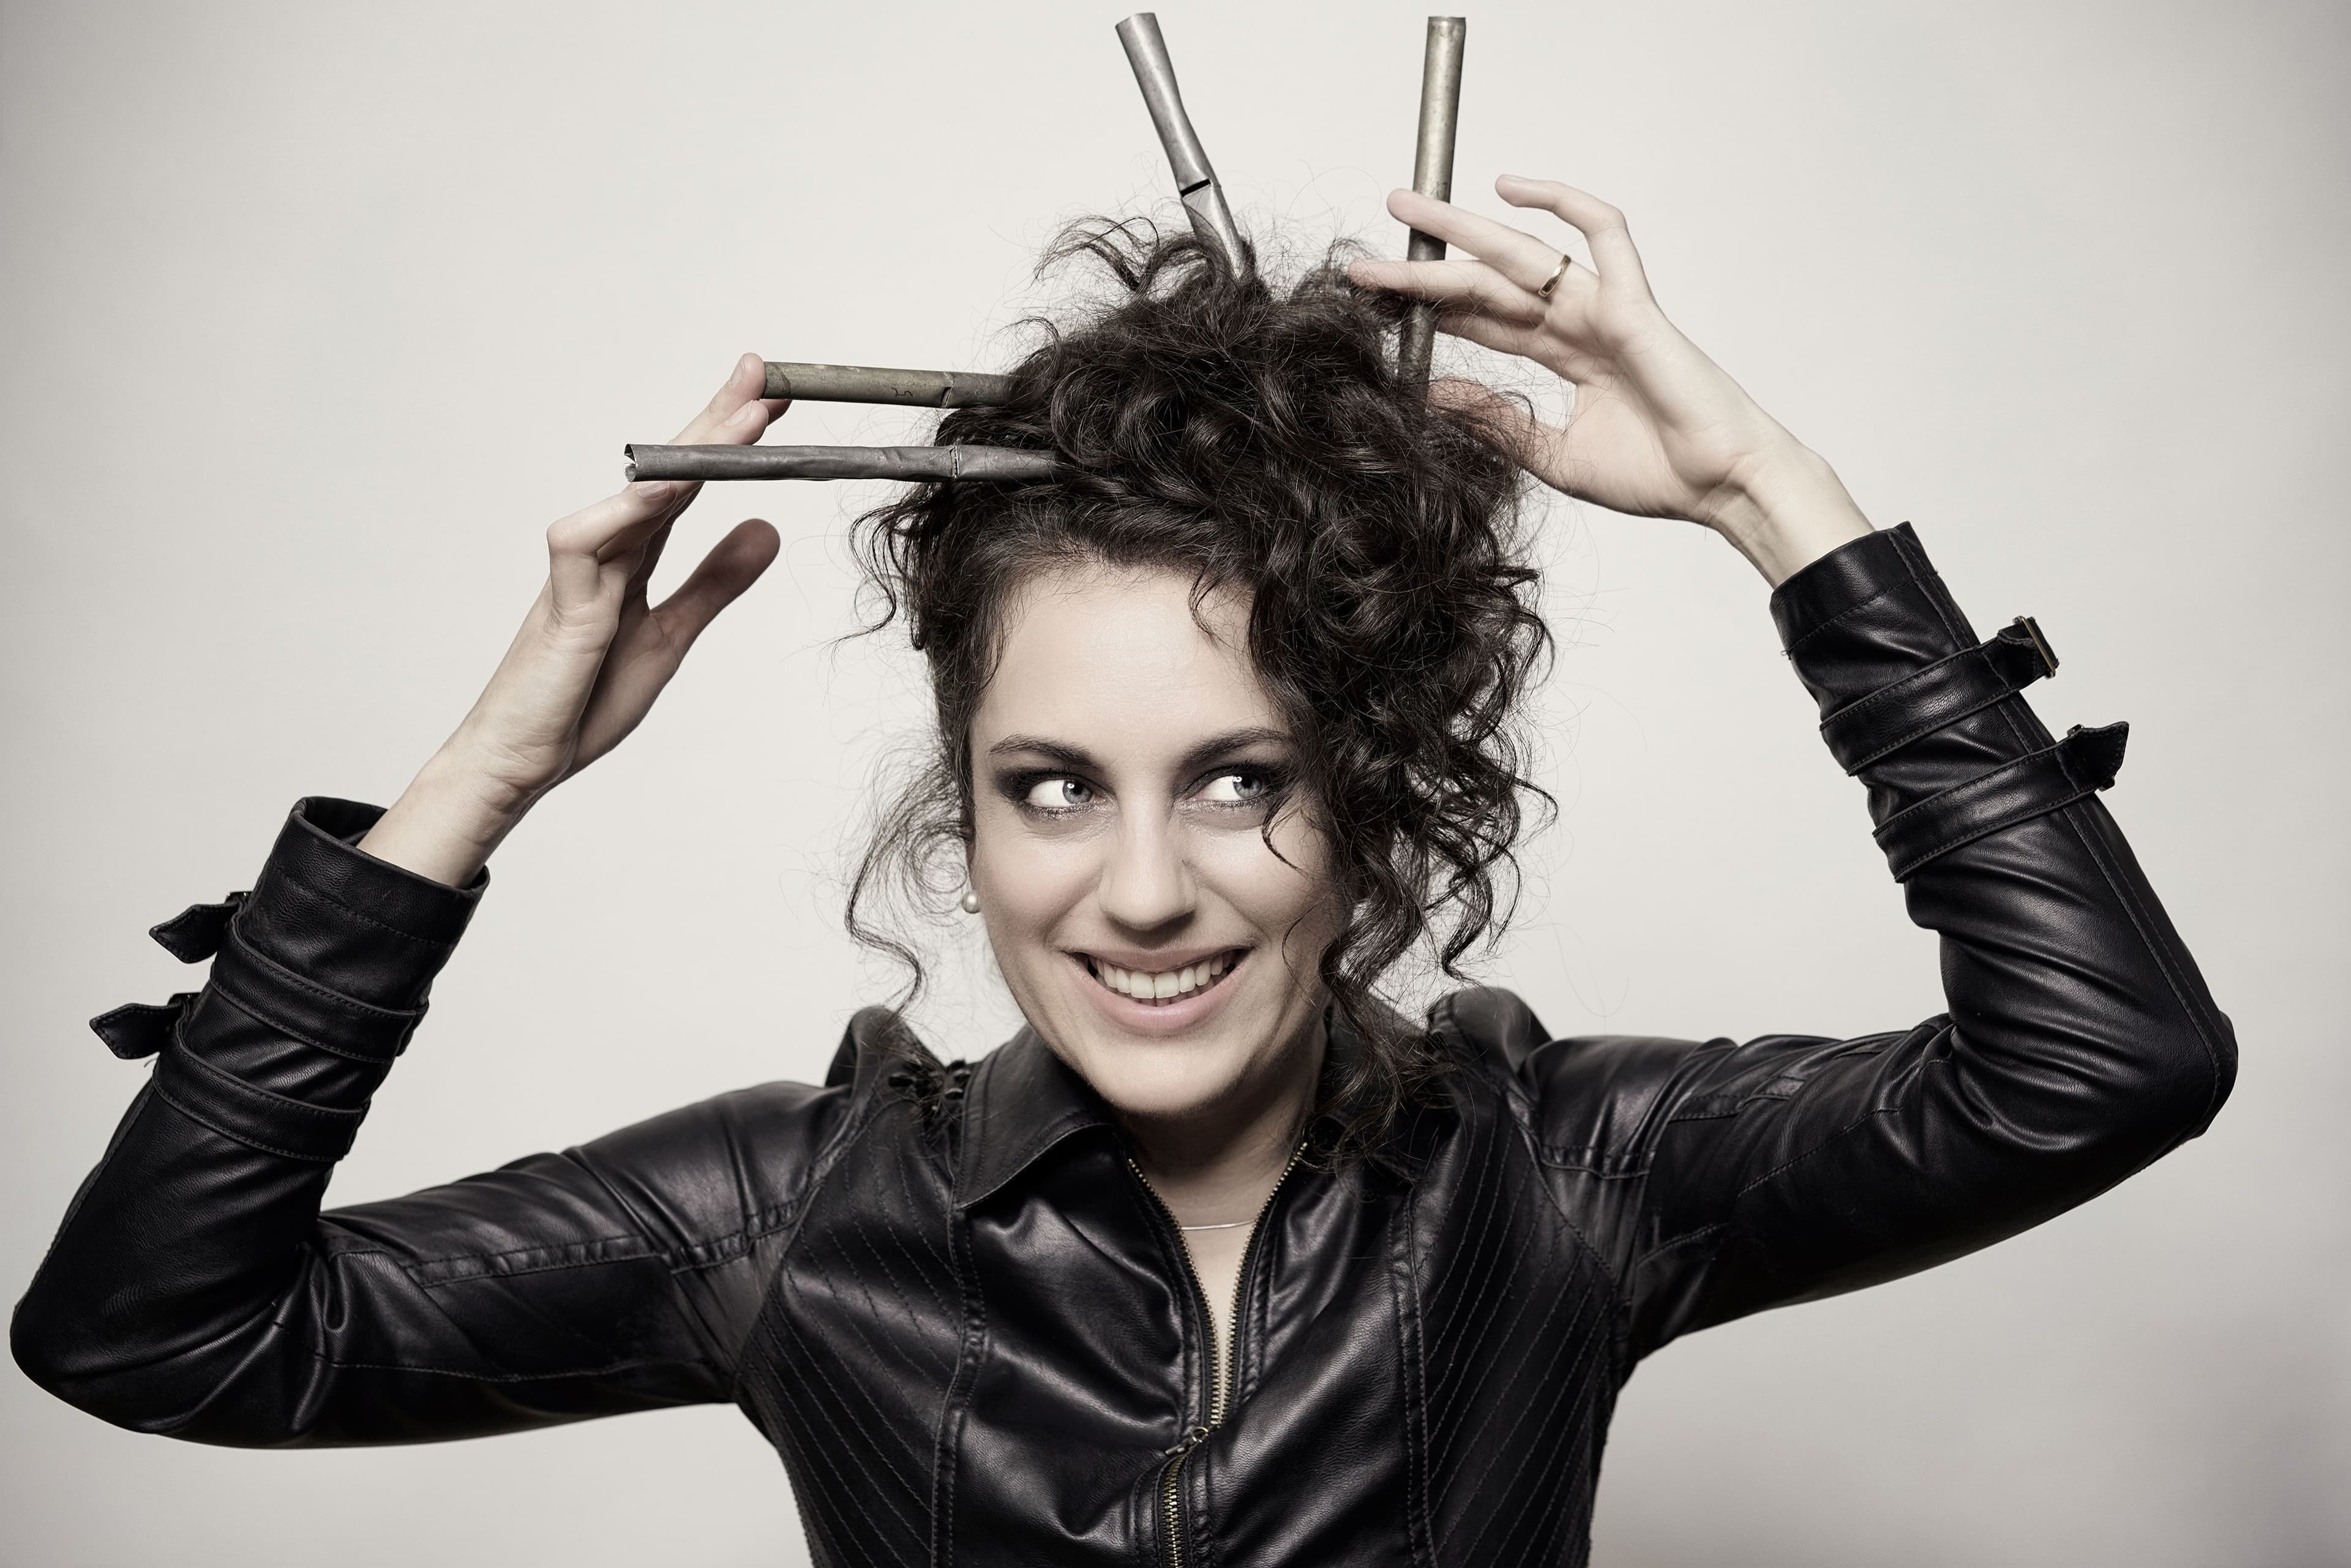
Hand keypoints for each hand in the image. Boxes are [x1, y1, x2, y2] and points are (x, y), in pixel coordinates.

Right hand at [358, 354, 786, 884]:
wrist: (522, 761)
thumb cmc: (581, 700)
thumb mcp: (670, 637)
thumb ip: (714, 584)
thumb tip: (768, 528)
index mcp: (631, 557)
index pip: (685, 482)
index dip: (726, 439)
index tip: (771, 398)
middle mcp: (604, 548)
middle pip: (665, 470)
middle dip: (714, 417)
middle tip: (764, 371)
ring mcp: (579, 571)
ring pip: (636, 494)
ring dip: (691, 452)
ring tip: (747, 417)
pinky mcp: (560, 603)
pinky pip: (586, 541)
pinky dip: (629, 512)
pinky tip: (670, 487)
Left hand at [1349, 176, 1871, 583]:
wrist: (1723, 488)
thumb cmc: (1659, 476)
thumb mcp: (1553, 455)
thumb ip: (1498, 422)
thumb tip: (1432, 397)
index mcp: (1567, 357)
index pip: (1485, 318)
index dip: (1431, 307)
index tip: (1376, 305)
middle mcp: (1580, 323)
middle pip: (1488, 280)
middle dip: (1427, 263)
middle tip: (1365, 257)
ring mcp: (1607, 308)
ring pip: (1524, 253)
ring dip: (1462, 229)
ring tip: (1407, 207)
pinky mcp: (1636, 305)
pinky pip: (1602, 235)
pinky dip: (1562, 203)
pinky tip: (1510, 189)